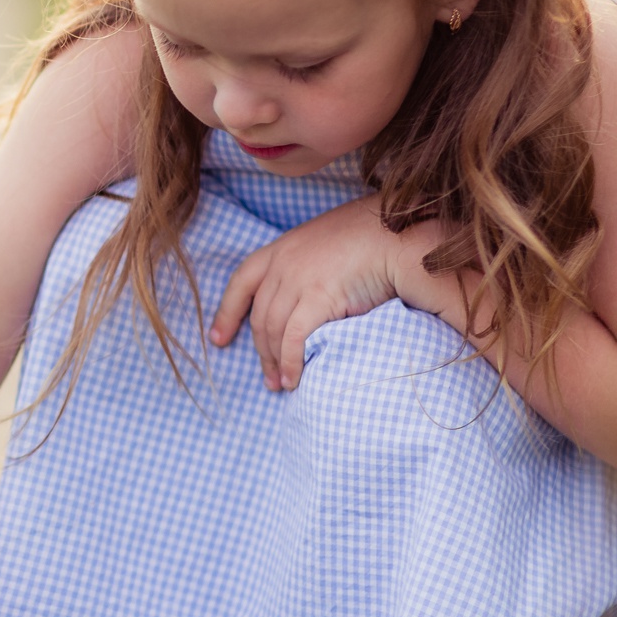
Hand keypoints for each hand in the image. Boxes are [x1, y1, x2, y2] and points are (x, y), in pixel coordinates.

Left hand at [209, 196, 424, 389]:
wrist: (399, 230)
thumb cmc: (375, 235)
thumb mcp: (331, 243)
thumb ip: (313, 265)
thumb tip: (312, 295)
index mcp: (282, 247)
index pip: (242, 281)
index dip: (227, 312)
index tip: (218, 338)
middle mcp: (283, 262)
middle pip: (259, 315)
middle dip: (259, 351)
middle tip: (267, 378)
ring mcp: (298, 279)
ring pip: (272, 330)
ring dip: (275, 363)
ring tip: (282, 385)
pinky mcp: (317, 297)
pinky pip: (293, 338)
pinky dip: (290, 362)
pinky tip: (295, 379)